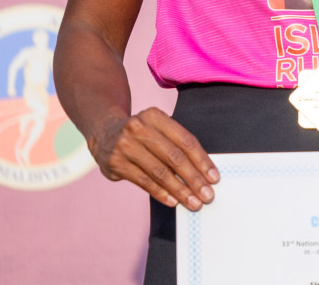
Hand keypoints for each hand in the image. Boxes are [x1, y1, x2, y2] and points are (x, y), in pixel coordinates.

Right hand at [88, 107, 218, 210]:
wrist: (104, 133)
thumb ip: (177, 145)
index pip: (185, 141)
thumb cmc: (142, 134)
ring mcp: (125, 146)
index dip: (202, 160)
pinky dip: (160, 193)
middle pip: (174, 157)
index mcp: (155, 116)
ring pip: (159, 172)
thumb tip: (202, 172)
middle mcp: (139, 128)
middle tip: (207, 195)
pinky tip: (173, 201)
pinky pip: (144, 181)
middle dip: (194, 179)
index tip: (214, 177)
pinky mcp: (115, 163)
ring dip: (179, 190)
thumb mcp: (158, 128)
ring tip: (193, 202)